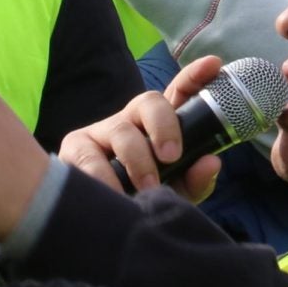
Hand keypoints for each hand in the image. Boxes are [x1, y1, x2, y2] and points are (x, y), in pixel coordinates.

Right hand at [56, 53, 224, 202]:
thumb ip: (196, 179)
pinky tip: (115, 195)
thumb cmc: (144, 199)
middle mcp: (131, 121)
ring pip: (121, 130)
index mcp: (159, 127)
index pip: (179, 92)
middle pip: (149, 102)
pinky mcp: (75, 148)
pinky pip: (88, 157)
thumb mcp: (176, 192)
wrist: (101, 221)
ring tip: (148, 188)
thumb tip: (211, 161)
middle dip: (164, 126)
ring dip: (138, 160)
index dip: (195, 77)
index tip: (213, 65)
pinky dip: (105, 178)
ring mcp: (101, 131)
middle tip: (171, 157)